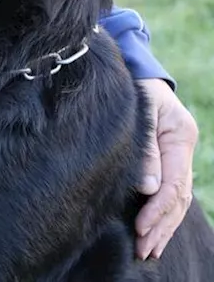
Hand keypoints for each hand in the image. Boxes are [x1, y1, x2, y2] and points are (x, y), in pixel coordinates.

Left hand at [135, 77, 198, 259]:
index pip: (174, 183)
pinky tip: (154, 232)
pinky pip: (170, 193)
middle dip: (161, 225)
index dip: (158, 208)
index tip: (142, 227)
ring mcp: (178, 155)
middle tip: (144, 248)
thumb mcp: (141, 110)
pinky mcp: (167, 159)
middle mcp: (183, 148)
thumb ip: (145, 148)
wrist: (136, 69)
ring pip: (177, 200)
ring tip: (149, 250)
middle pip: (178, 197)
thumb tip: (148, 188)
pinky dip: (162, 214)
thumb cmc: (135, 86)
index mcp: (181, 136)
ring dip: (163, 226)